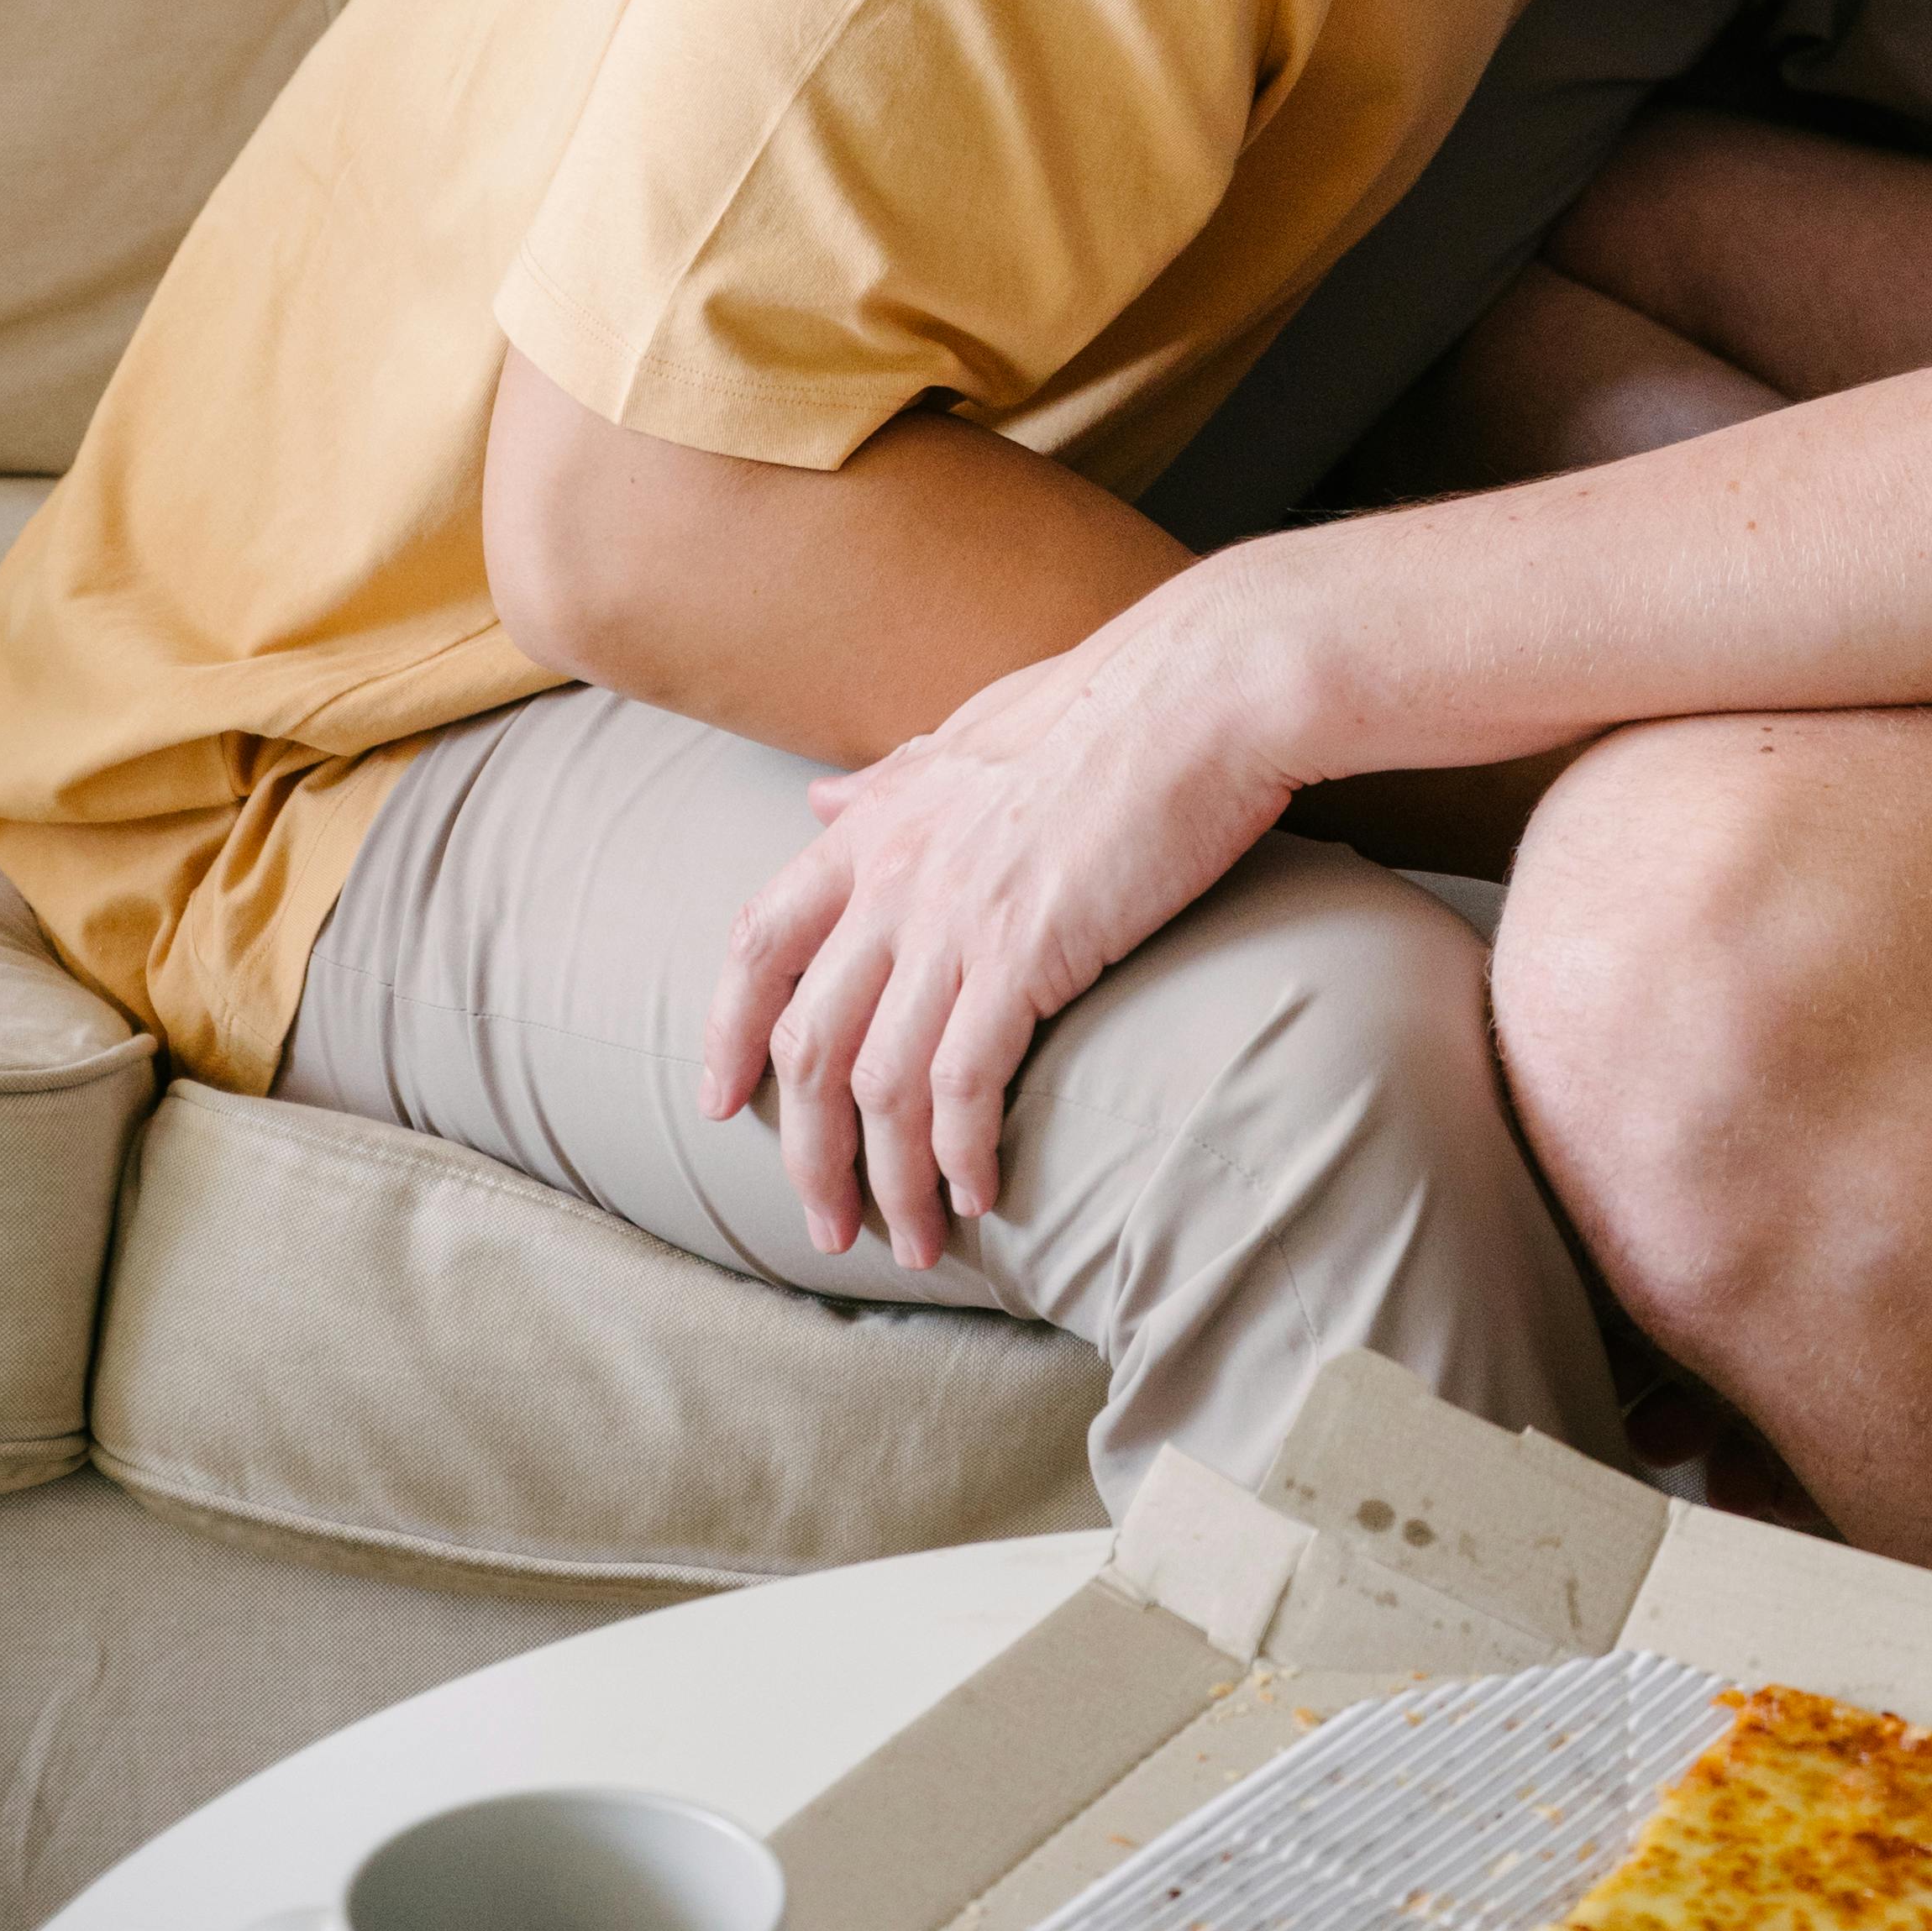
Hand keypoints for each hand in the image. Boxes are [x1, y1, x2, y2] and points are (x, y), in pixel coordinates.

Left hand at [696, 577, 1302, 1266]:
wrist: (1207, 688)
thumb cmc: (1113, 702)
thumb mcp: (975, 728)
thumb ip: (892, 779)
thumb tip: (818, 802)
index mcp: (877, 825)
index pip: (759, 944)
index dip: (729, 1032)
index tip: (724, 1104)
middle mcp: (894, 877)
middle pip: (807, 1046)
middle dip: (806, 1153)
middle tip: (826, 1224)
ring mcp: (952, 917)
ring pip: (876, 1086)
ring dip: (885, 1183)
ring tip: (910, 1242)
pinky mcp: (1024, 951)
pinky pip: (961, 1086)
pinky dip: (958, 1157)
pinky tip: (981, 1197)